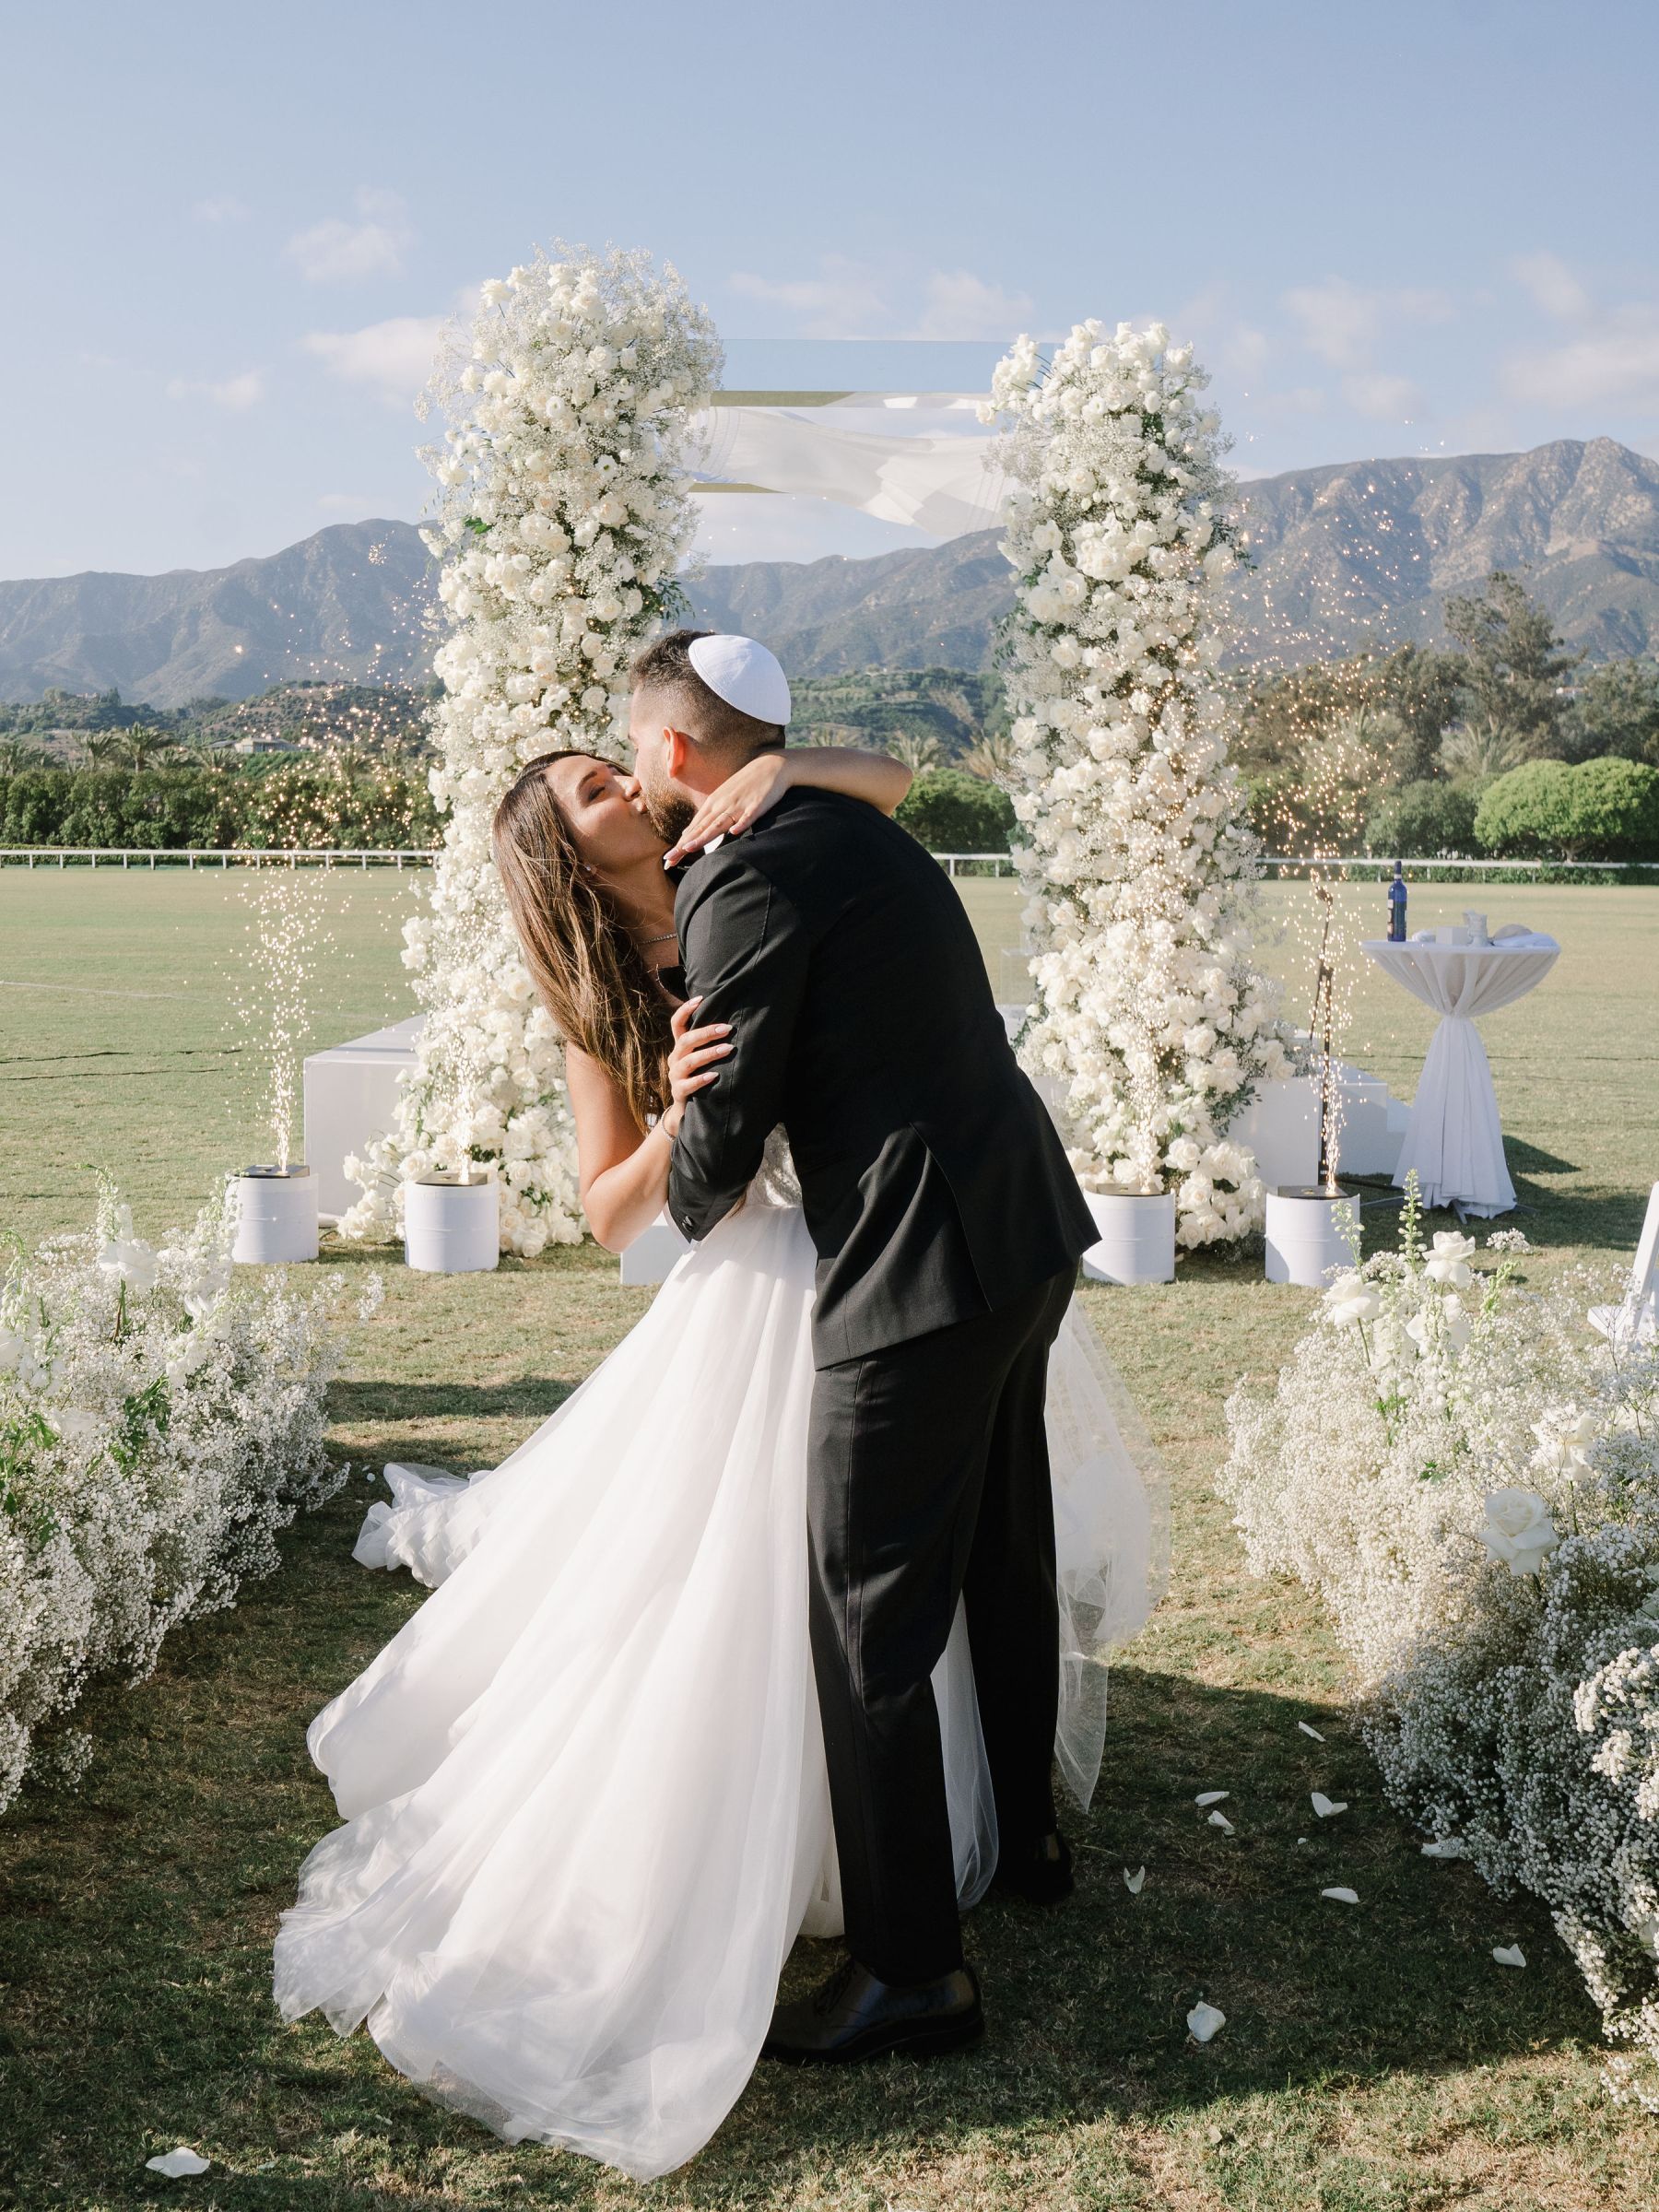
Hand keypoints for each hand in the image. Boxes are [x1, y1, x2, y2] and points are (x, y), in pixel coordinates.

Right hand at [659, 996, 732, 1138]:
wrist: (686, 1111)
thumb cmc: (699, 1078)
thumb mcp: (701, 1059)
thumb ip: (709, 1044)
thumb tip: (733, 1023)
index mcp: (680, 1047)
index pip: (676, 1024)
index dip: (685, 1010)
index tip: (701, 998)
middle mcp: (675, 1059)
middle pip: (685, 1040)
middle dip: (707, 1032)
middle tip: (728, 1028)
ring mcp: (675, 1076)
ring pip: (688, 1061)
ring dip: (709, 1054)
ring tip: (728, 1049)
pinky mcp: (678, 1092)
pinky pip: (687, 1085)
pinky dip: (701, 1079)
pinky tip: (715, 1076)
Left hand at [661, 753, 794, 866]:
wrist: (770, 765)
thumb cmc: (745, 784)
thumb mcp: (722, 799)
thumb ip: (707, 817)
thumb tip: (688, 832)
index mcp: (713, 804)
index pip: (694, 828)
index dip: (680, 844)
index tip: (668, 860)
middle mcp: (722, 805)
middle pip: (701, 828)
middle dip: (685, 844)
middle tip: (670, 860)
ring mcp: (739, 804)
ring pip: (720, 823)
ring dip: (704, 836)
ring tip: (690, 848)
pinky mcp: (757, 804)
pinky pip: (749, 816)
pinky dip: (742, 823)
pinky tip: (735, 832)